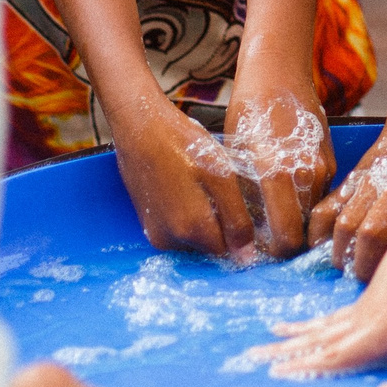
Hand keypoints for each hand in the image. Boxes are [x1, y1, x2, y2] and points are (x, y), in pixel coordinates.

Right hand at [110, 91, 255, 256]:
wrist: (140, 128)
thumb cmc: (183, 145)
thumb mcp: (221, 177)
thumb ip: (236, 220)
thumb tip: (246, 259)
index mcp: (192, 231)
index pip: (229, 251)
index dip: (239, 230)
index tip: (239, 205)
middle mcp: (170, 241)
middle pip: (210, 246)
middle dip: (220, 224)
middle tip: (219, 190)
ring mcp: (155, 233)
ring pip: (194, 238)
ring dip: (204, 219)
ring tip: (201, 186)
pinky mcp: (147, 223)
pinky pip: (178, 228)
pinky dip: (187, 214)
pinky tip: (187, 188)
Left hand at [224, 82, 333, 258]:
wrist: (279, 73)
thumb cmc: (249, 110)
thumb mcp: (237, 155)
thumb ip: (246, 197)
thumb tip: (246, 234)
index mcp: (279, 175)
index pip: (287, 237)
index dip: (273, 252)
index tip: (258, 250)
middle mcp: (307, 174)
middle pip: (304, 230)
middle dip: (285, 240)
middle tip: (263, 237)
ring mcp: (323, 167)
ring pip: (313, 213)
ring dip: (296, 220)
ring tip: (272, 214)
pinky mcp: (330, 160)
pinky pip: (319, 193)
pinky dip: (304, 201)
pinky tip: (285, 192)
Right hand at [241, 202, 386, 382]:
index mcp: (377, 332)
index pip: (336, 355)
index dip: (306, 365)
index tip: (276, 372)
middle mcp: (363, 321)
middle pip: (317, 341)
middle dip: (286, 352)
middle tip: (253, 358)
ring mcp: (362, 307)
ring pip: (320, 327)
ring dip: (292, 336)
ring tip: (265, 341)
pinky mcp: (366, 296)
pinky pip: (331, 316)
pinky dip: (311, 324)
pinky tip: (296, 325)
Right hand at [309, 122, 386, 280]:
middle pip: (373, 232)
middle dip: (363, 265)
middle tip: (364, 281)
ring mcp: (375, 178)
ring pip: (348, 221)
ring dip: (341, 252)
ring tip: (345, 267)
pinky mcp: (354, 175)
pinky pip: (329, 206)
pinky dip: (320, 231)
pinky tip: (322, 248)